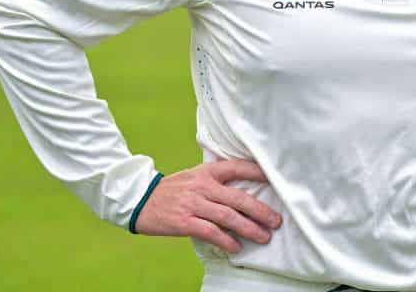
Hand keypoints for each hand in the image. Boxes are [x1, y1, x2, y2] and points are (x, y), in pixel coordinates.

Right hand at [133, 159, 281, 252]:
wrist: (139, 199)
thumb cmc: (173, 189)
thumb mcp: (195, 176)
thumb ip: (217, 179)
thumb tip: (244, 188)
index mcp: (208, 171)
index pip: (238, 167)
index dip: (257, 172)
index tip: (275, 179)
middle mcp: (203, 186)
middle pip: (238, 198)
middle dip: (261, 211)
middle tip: (276, 221)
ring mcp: (193, 204)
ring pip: (228, 217)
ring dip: (249, 228)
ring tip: (264, 236)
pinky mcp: (184, 222)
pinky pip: (210, 232)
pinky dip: (226, 240)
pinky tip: (237, 247)